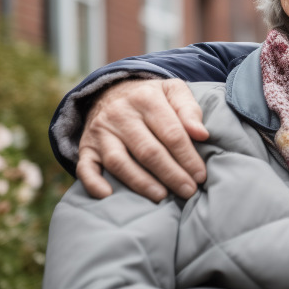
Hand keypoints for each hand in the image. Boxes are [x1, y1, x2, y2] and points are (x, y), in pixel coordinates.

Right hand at [76, 79, 209, 200]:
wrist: (112, 91)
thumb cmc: (152, 97)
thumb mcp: (174, 91)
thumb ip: (189, 110)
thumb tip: (202, 134)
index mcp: (146, 98)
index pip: (171, 133)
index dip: (188, 157)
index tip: (200, 176)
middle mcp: (120, 114)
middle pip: (148, 151)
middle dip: (171, 174)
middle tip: (188, 191)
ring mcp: (101, 131)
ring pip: (119, 162)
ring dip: (141, 183)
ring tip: (162, 197)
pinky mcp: (87, 147)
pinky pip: (85, 168)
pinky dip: (94, 183)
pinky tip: (109, 196)